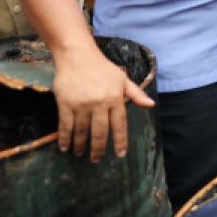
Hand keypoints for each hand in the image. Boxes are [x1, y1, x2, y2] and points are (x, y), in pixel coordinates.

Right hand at [52, 46, 154, 161]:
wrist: (78, 56)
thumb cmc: (103, 68)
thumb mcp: (123, 79)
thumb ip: (136, 94)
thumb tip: (151, 105)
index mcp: (115, 98)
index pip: (120, 124)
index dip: (120, 141)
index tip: (120, 154)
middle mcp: (99, 103)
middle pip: (100, 132)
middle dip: (99, 149)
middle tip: (96, 159)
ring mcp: (81, 105)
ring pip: (82, 132)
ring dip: (81, 146)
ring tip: (81, 154)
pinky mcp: (65, 104)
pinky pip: (65, 126)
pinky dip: (65, 138)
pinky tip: (65, 147)